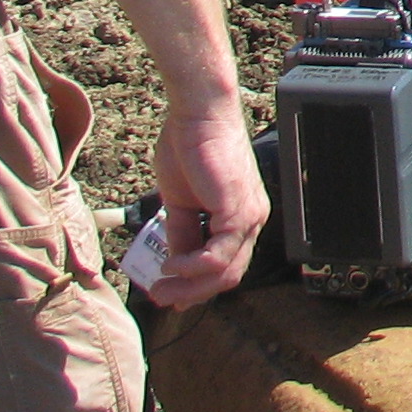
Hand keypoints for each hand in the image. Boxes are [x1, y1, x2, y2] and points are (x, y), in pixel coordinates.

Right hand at [143, 104, 267, 307]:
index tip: (169, 294)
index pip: (226, 266)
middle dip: (191, 292)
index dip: (198, 286)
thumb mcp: (181, 202)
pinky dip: (192, 267)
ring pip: (226, 272)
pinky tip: (171, 265)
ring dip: (189, 285)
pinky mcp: (238, 210)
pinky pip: (219, 255)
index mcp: (240, 218)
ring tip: (161, 284)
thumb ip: (181, 233)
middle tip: (161, 296)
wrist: (197, 116)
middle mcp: (251, 220)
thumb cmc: (190, 148)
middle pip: (229, 276)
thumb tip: (173, 266)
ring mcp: (248, 216)